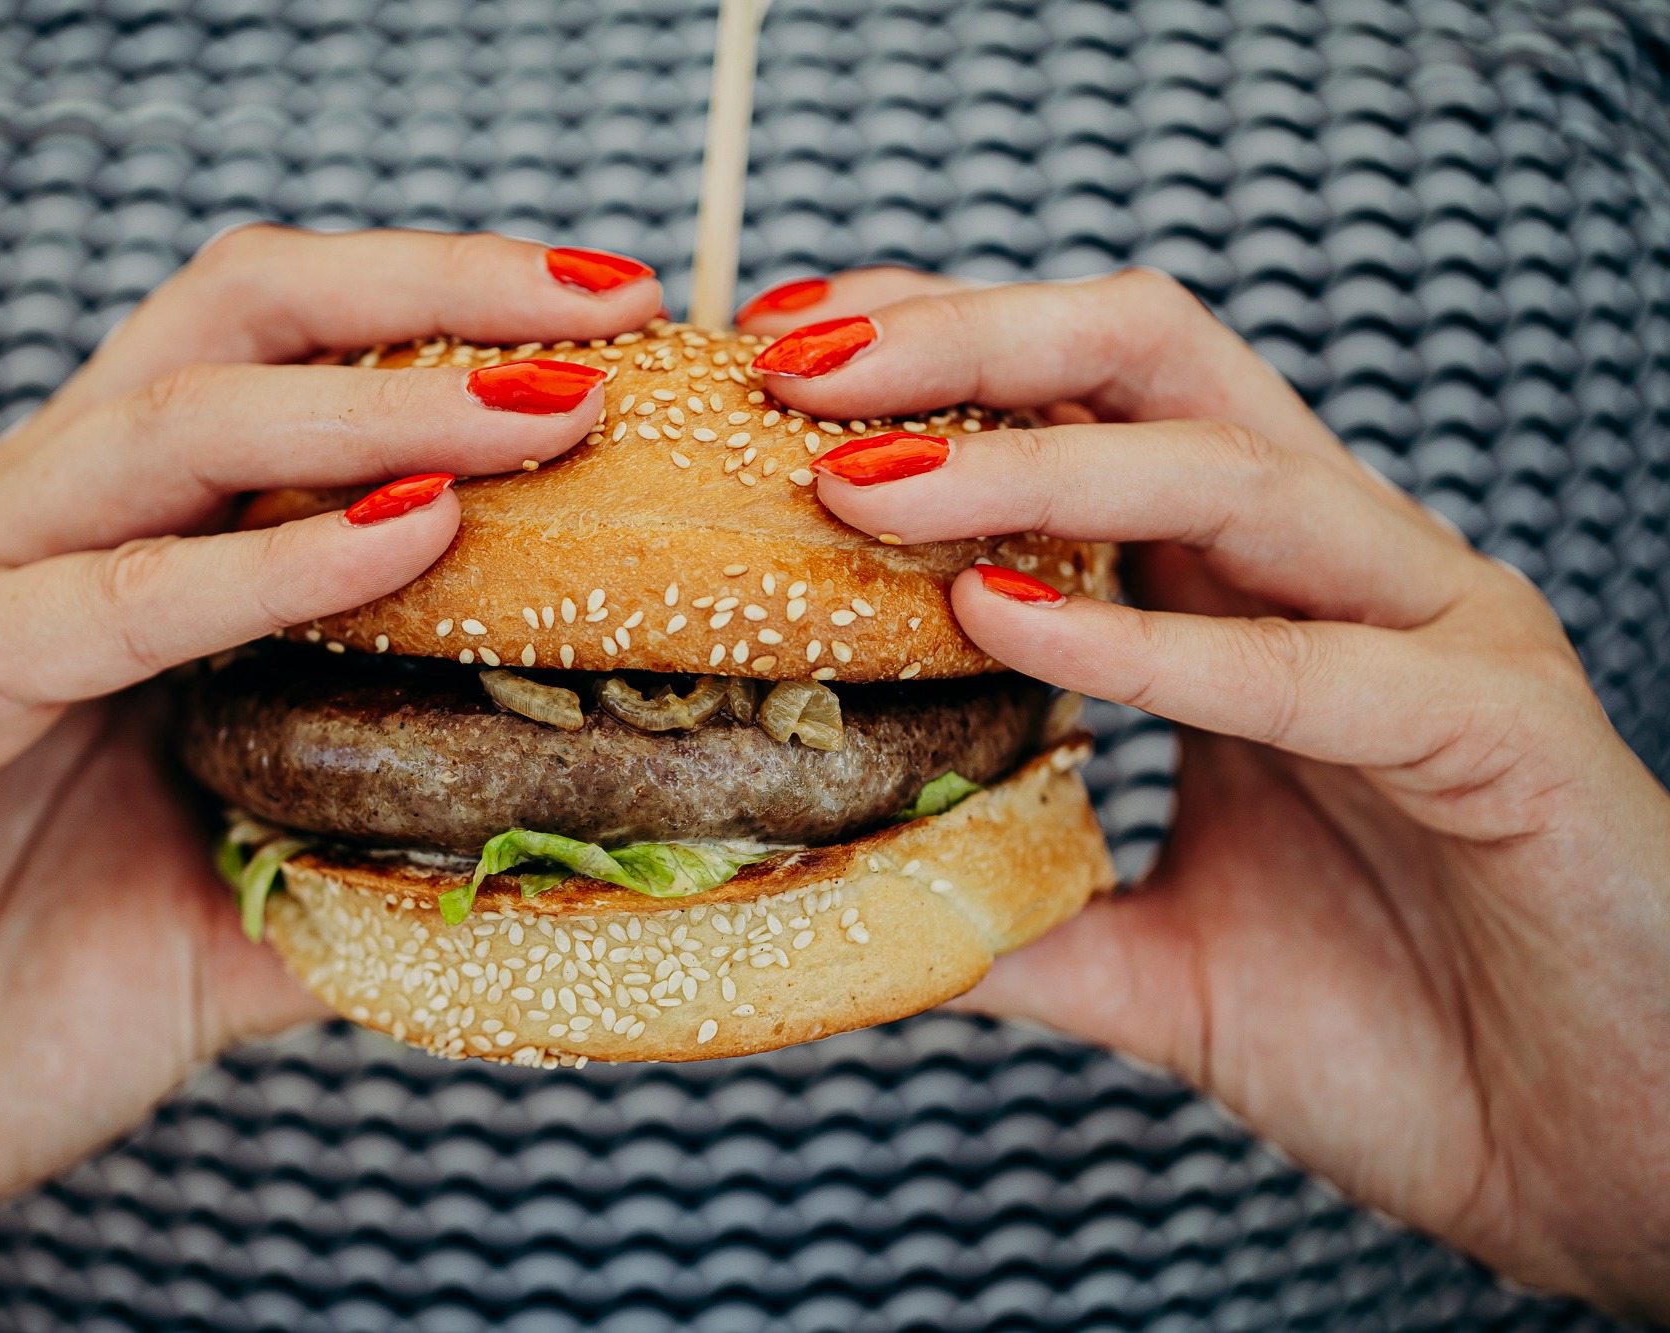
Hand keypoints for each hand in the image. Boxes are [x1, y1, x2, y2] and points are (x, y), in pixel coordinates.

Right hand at [0, 228, 659, 1300]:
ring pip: (188, 416)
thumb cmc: (11, 994)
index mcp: (131, 541)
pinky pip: (114, 597)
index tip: (626, 334)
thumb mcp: (247, 893)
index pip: (303, 360)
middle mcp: (55, 520)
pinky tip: (411, 537)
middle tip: (614, 305)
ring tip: (547, 404)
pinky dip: (271, 562)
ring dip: (386, 400)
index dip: (460, 324)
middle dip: (441, 287)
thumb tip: (554, 837)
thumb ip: (376, 841)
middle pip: (251, 313)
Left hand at [741, 269, 1669, 1319]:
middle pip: (1150, 363)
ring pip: (1227, 474)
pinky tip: (1006, 626)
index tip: (783, 362)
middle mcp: (1338, 575)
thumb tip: (846, 898)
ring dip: (1030, 467)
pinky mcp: (1498, 729)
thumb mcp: (1153, 960)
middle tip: (796, 359)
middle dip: (968, 337)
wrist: (1601, 1158)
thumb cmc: (1405, 1036)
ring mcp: (1429, 634)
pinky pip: (1311, 667)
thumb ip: (1015, 908)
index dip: (938, 360)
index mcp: (1253, 595)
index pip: (1086, 404)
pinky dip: (1150, 646)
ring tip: (863, 484)